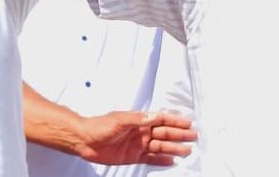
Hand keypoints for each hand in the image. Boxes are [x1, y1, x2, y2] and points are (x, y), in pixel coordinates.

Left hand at [74, 111, 196, 166]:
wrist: (84, 140)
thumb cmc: (99, 126)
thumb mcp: (119, 120)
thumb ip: (138, 120)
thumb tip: (155, 116)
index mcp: (139, 120)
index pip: (161, 119)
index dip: (175, 121)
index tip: (188, 123)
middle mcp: (141, 132)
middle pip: (164, 134)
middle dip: (179, 135)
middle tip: (193, 137)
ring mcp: (138, 145)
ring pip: (160, 147)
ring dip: (174, 148)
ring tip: (187, 151)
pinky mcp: (133, 156)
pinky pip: (150, 159)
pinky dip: (161, 160)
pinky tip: (171, 161)